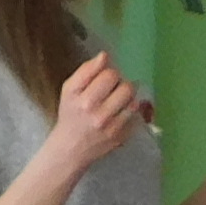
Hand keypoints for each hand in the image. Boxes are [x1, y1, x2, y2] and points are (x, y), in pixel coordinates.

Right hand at [34, 53, 145, 183]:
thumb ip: (86, 70)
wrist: (71, 148)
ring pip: (133, 101)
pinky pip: (135, 116)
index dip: (110, 72)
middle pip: (126, 87)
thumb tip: (105, 55)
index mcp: (84, 100)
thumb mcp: (69, 89)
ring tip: (118, 99)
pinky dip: (130, 111)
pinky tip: (119, 113)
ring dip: (128, 97)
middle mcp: (99, 114)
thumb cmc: (70, 114)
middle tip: (114, 88)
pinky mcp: (122, 137)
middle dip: (121, 84)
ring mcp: (112, 128)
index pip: (110, 75)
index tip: (105, 78)